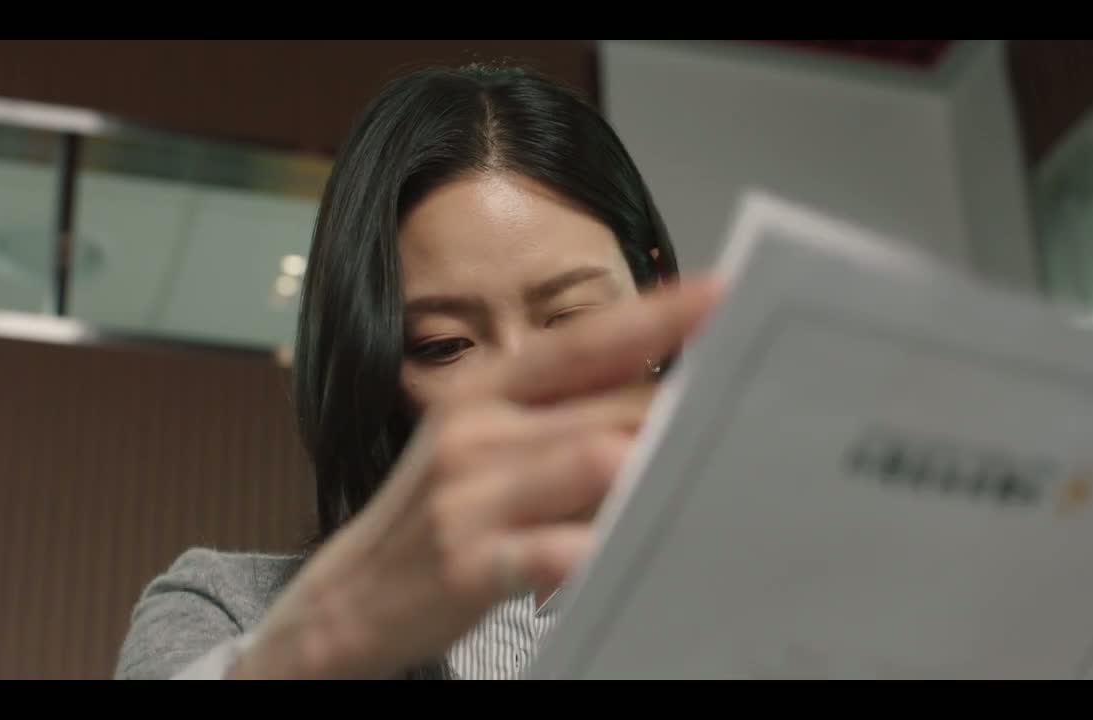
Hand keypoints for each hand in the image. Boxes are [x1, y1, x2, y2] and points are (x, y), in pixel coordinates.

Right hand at [231, 276, 722, 678]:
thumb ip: (560, 419)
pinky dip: (608, 547)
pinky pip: (561, 549)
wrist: (345, 597)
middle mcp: (475, 429)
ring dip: (655, 475)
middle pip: (609, 408)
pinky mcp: (469, 562)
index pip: (580, 342)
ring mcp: (470, 495)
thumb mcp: (481, 445)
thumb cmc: (437, 515)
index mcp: (482, 390)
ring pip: (597, 463)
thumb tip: (660, 404)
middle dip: (679, 420)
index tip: (721, 292)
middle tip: (747, 423)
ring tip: (704, 487)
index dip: (655, 314)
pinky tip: (638, 551)